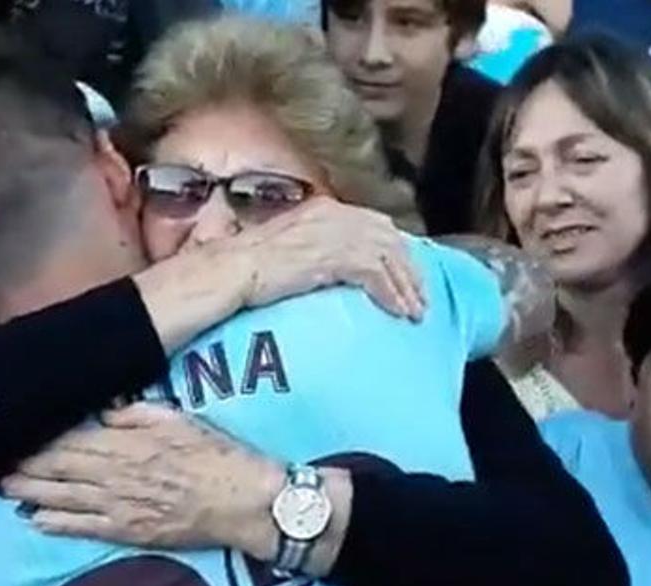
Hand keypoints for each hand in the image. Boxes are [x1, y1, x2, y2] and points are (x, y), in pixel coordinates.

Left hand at [1, 403, 283, 554]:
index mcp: (126, 443)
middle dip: (25, 466)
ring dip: (32, 493)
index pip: (71, 438)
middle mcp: (116, 474)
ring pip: (65, 498)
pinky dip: (58, 524)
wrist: (241, 499)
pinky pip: (85, 528)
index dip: (39, 438)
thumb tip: (102, 408)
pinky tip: (36, 520)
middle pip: (60, 469)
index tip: (13, 432)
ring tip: (4, 487)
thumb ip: (135, 411)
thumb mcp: (177, 418)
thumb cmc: (213, 454)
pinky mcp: (129, 531)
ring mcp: (120, 506)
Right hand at [232, 196, 425, 320]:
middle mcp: (334, 214)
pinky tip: (397, 311)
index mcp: (323, 209)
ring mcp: (335, 233)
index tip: (405, 273)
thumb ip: (314, 250)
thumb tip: (331, 270)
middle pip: (389, 237)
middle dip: (410, 268)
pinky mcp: (334, 255)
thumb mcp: (286, 248)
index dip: (395, 249)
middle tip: (420, 296)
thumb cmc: (244, 267)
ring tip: (415, 312)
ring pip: (389, 255)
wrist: (229, 271)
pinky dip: (391, 293)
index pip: (373, 224)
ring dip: (406, 285)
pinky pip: (376, 273)